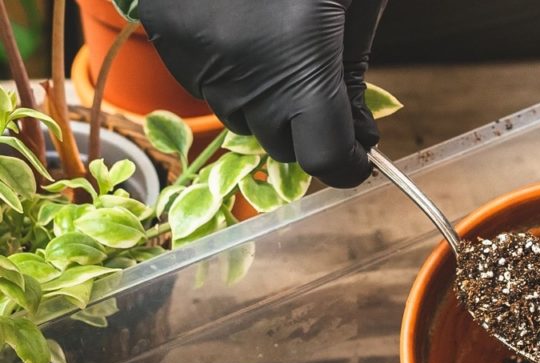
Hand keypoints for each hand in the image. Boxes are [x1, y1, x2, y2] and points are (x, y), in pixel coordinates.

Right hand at [140, 0, 386, 187]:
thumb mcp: (354, 2)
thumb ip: (354, 71)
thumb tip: (358, 128)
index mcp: (301, 62)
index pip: (325, 156)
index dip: (347, 163)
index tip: (359, 154)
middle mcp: (247, 74)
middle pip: (284, 145)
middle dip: (310, 131)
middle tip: (328, 95)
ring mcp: (202, 61)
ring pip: (244, 120)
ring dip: (270, 106)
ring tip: (284, 54)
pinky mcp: (172, 42)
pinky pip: (208, 87)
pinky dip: (234, 78)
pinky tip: (248, 37)